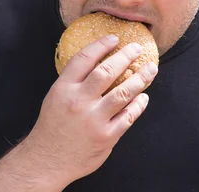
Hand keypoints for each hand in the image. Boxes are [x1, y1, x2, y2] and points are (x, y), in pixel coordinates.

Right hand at [25, 34, 158, 187]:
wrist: (47, 160)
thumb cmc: (53, 125)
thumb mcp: (55, 96)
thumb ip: (74, 80)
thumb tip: (99, 60)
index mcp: (64, 88)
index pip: (84, 58)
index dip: (101, 45)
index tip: (115, 38)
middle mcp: (79, 102)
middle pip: (107, 71)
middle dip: (126, 56)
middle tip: (137, 48)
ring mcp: (93, 120)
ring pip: (123, 92)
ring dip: (141, 78)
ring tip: (150, 68)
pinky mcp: (106, 137)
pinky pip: (128, 116)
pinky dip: (139, 104)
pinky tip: (144, 97)